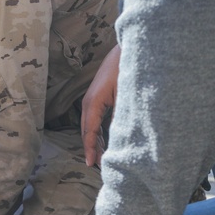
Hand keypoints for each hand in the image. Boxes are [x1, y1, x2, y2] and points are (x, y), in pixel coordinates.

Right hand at [81, 43, 119, 166]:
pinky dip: (98, 132)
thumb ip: (121, 116)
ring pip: (90, 126)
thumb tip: (121, 137)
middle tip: (98, 166)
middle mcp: (89, 102)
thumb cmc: (127, 68)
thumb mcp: (126, 95)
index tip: (91, 164)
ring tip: (101, 158)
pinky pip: (95, 119)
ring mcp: (92, 99)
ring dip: (95, 141)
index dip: (90, 149)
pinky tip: (104, 141)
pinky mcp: (99, 98)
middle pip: (87, 131)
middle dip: (92, 148)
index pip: (89, 131)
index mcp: (94, 102)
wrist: (128, 48)